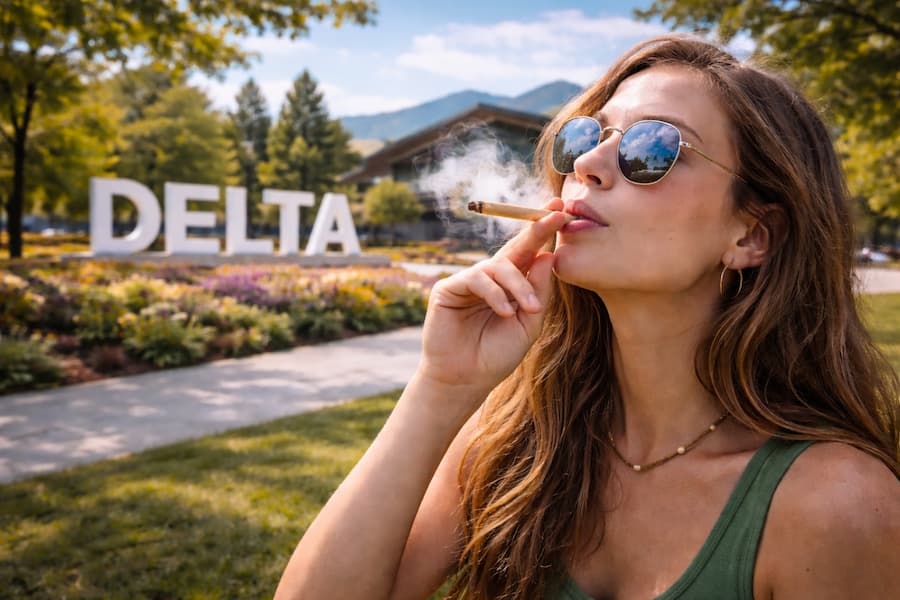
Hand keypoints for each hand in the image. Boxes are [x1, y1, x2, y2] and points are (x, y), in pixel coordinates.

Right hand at [417, 198, 567, 401]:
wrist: (467, 379)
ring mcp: (470, 281)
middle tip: (555, 215)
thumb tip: (549, 254)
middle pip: (516, 247)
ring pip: (499, 266)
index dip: (544, 231)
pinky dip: (495, 294)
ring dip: (518, 285)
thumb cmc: (497, 354)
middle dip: (536, 229)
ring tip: (528, 309)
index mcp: (513, 284)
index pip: (531, 253)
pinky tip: (504, 311)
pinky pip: (477, 279)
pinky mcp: (449, 288)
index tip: (562, 210)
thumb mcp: (529, 323)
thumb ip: (539, 291)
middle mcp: (492, 278)